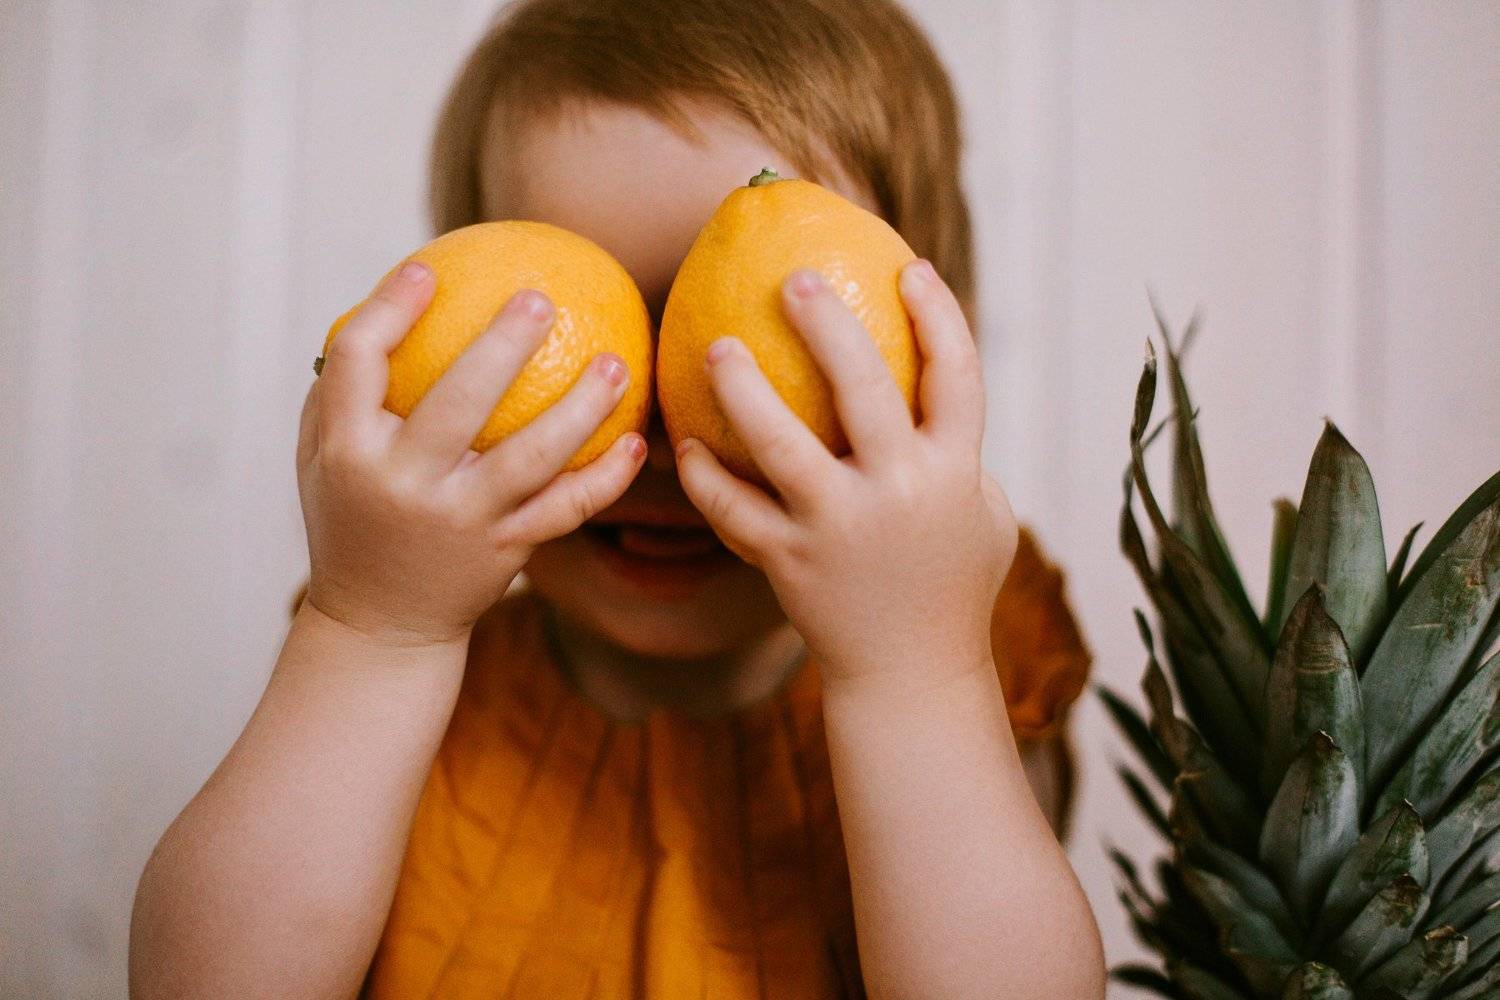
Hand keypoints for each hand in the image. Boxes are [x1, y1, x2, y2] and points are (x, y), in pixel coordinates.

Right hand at [298, 261, 645, 646]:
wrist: (381, 623)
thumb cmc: (355, 517)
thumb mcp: (322, 458)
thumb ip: (344, 390)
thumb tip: (386, 301)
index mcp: (349, 450)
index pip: (360, 362)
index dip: (389, 309)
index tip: (428, 269)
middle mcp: (405, 484)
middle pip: (458, 402)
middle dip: (503, 345)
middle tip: (542, 296)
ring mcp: (461, 520)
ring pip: (531, 457)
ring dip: (582, 407)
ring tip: (617, 361)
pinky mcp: (507, 551)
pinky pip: (567, 508)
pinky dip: (607, 477)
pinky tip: (639, 442)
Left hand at [675, 261, 1017, 688]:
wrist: (912, 676)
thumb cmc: (952, 587)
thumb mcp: (985, 519)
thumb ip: (966, 458)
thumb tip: (936, 390)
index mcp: (955, 473)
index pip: (956, 376)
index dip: (937, 314)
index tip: (906, 266)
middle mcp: (900, 493)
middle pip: (866, 389)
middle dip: (829, 326)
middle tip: (793, 280)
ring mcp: (841, 529)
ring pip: (782, 445)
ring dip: (745, 391)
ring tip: (717, 347)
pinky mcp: (791, 563)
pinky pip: (736, 510)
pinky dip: (705, 478)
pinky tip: (683, 445)